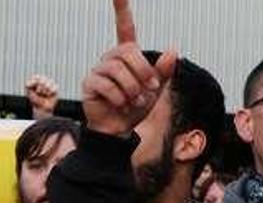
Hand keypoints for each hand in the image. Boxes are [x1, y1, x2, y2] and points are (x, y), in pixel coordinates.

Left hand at [25, 74, 59, 118]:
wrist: (41, 108)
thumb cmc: (35, 100)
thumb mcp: (28, 91)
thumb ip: (28, 83)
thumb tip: (34, 79)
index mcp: (37, 81)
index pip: (37, 77)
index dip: (35, 82)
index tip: (33, 88)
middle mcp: (44, 82)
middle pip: (42, 80)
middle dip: (39, 88)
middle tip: (39, 93)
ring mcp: (50, 85)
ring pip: (48, 84)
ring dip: (44, 91)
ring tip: (44, 95)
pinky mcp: (55, 90)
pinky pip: (53, 88)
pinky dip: (50, 93)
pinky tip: (49, 96)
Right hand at [81, 0, 176, 136]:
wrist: (119, 130)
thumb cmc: (136, 108)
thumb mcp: (156, 90)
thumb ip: (164, 72)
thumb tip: (173, 50)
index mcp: (127, 55)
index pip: (124, 26)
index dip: (121, 9)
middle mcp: (110, 58)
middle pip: (128, 51)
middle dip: (143, 71)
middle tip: (149, 89)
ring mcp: (98, 70)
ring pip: (117, 69)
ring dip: (132, 89)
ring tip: (135, 101)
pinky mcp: (89, 84)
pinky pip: (106, 85)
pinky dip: (119, 98)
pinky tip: (121, 105)